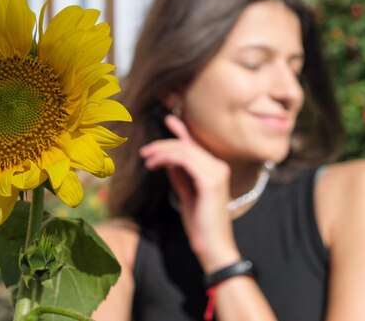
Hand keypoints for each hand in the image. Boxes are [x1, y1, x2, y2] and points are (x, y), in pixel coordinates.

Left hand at [139, 114, 240, 271]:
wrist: (213, 247)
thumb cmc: (201, 225)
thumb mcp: (187, 195)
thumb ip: (180, 176)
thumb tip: (168, 161)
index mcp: (215, 169)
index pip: (195, 144)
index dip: (181, 130)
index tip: (168, 118)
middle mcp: (219, 166)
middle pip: (187, 145)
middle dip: (163, 144)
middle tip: (145, 150)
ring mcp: (216, 172)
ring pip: (184, 150)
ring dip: (161, 151)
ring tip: (146, 158)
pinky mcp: (210, 180)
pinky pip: (184, 160)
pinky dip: (166, 158)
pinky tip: (154, 164)